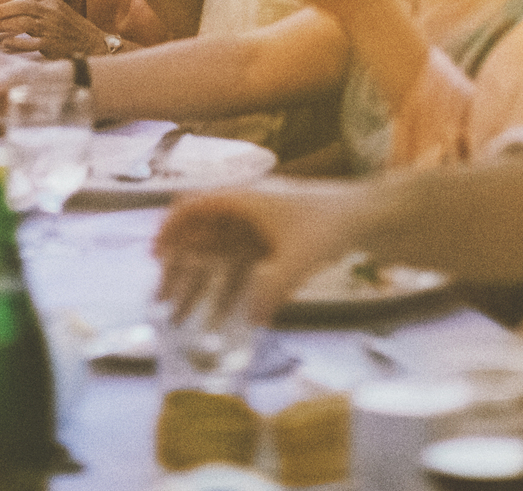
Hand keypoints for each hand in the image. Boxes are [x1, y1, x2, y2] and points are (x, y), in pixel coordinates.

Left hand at [0, 0, 107, 57]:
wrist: (93, 44)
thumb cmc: (69, 28)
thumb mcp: (55, 8)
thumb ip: (35, 5)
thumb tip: (6, 7)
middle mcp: (51, 9)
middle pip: (19, 6)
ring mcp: (52, 26)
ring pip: (21, 22)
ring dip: (0, 26)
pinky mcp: (52, 44)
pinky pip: (30, 42)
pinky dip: (16, 42)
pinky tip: (5, 43)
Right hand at [155, 180, 374, 324]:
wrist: (367, 215)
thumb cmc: (329, 225)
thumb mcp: (299, 259)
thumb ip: (271, 291)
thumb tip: (249, 322)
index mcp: (243, 200)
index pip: (192, 206)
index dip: (169, 229)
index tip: (154, 257)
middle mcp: (244, 211)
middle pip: (199, 238)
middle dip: (179, 271)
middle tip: (161, 301)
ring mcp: (258, 229)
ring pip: (217, 257)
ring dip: (200, 285)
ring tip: (182, 318)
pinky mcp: (273, 245)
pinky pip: (240, 268)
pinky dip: (228, 290)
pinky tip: (224, 319)